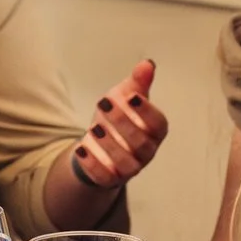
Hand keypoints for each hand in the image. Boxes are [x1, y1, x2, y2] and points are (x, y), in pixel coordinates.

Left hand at [74, 60, 167, 187]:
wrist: (98, 141)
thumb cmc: (118, 116)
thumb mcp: (124, 97)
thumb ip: (137, 83)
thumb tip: (147, 63)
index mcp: (154, 130)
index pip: (159, 124)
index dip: (147, 111)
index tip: (132, 96)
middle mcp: (146, 151)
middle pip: (142, 143)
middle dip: (123, 123)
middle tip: (105, 103)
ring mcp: (130, 167)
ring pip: (126, 163)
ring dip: (110, 146)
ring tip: (94, 128)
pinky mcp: (110, 177)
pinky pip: (105, 177)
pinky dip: (93, 164)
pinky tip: (81, 149)